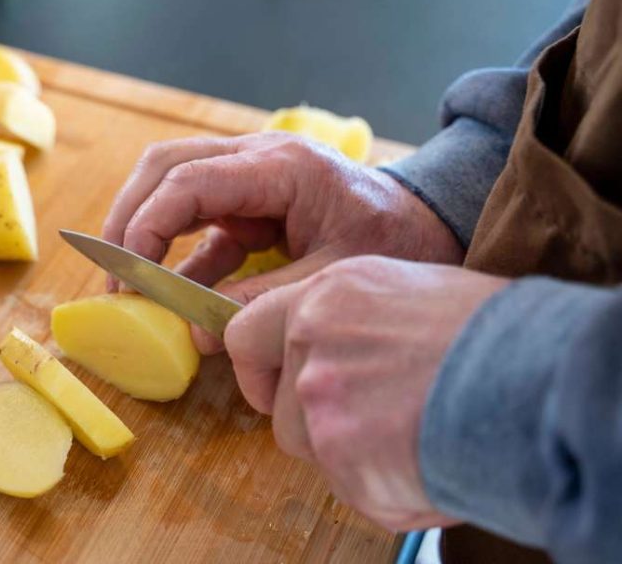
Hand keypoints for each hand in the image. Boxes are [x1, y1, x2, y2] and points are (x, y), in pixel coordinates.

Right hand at [101, 133, 463, 351]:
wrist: (426, 227)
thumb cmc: (393, 243)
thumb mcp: (332, 278)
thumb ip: (264, 300)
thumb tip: (197, 333)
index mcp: (280, 166)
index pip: (188, 180)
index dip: (148, 226)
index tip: (130, 276)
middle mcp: (256, 159)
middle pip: (165, 166)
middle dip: (129, 218)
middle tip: (113, 275)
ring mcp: (249, 179)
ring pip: (171, 184)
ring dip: (142, 230)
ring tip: (126, 284)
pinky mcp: (248, 206)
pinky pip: (198, 223)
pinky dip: (177, 256)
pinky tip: (169, 297)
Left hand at [225, 255, 507, 529]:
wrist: (536, 377)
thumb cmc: (493, 333)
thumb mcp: (410, 293)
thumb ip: (351, 322)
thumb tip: (334, 353)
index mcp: (325, 296)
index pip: (245, 334)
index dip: (257, 369)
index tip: (272, 384)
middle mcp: (310, 344)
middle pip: (277, 407)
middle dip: (314, 423)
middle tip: (371, 421)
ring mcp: (320, 403)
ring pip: (310, 450)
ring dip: (351, 456)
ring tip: (414, 435)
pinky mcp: (342, 459)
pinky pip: (351, 488)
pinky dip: (386, 488)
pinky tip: (428, 460)